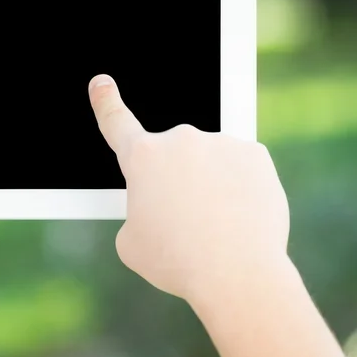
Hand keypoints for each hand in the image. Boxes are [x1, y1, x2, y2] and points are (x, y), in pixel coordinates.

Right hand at [88, 75, 289, 304]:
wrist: (236, 274)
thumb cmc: (176, 260)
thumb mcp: (131, 242)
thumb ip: (137, 211)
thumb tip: (156, 206)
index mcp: (142, 157)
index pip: (116, 121)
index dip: (106, 101)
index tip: (102, 83)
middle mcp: (179, 140)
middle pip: (170, 154)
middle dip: (173, 178)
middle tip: (183, 216)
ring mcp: (219, 143)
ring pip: (207, 160)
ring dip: (207, 182)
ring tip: (214, 222)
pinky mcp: (254, 153)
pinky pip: (238, 165)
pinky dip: (236, 185)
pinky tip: (237, 214)